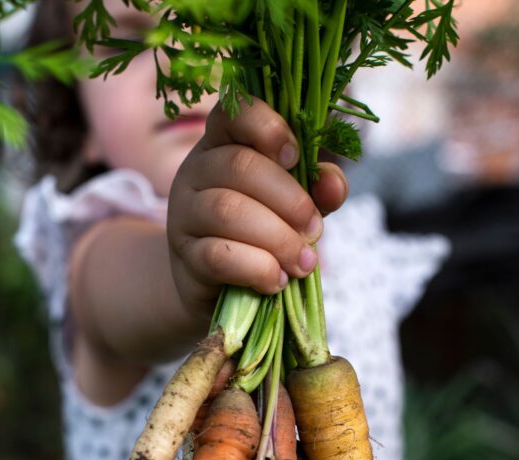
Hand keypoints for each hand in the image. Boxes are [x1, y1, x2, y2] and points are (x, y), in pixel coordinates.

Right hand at [167, 97, 348, 317]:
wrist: (215, 288)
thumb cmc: (258, 236)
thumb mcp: (291, 207)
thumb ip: (314, 190)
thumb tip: (333, 184)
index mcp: (222, 144)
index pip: (233, 112)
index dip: (267, 126)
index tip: (295, 157)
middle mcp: (195, 172)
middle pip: (239, 166)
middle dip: (289, 199)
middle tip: (315, 230)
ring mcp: (184, 215)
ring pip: (227, 211)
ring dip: (277, 238)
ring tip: (302, 262)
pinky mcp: (185, 258)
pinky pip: (218, 255)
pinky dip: (257, 268)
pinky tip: (276, 280)